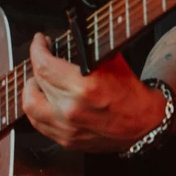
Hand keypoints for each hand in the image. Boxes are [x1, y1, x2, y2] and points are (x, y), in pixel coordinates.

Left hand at [22, 33, 166, 152]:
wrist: (145, 124)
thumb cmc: (131, 93)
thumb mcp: (112, 60)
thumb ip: (86, 48)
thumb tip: (69, 34)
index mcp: (83, 88)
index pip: (44, 65)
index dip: (38, 49)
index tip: (40, 41)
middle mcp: (71, 111)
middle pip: (37, 82)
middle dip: (37, 63)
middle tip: (42, 55)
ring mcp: (67, 129)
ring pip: (30, 106)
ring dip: (32, 88)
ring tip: (39, 78)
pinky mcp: (66, 141)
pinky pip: (39, 124)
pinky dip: (37, 108)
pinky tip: (44, 99)